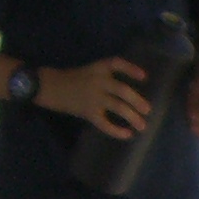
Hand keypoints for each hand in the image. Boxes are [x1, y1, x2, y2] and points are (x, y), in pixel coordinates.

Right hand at [38, 57, 152, 139]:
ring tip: (142, 126)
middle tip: (148, 110)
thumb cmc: (72, 79)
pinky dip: (117, 130)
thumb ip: (106, 77)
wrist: (50, 87)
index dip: (131, 69)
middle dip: (137, 100)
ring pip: (118, 107)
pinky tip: (127, 134)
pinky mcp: (88, 112)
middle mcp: (98, 81)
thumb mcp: (90, 71)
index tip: (144, 77)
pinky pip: (105, 123)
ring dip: (132, 117)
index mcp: (98, 68)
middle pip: (122, 90)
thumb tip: (130, 94)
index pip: (117, 63)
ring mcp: (93, 97)